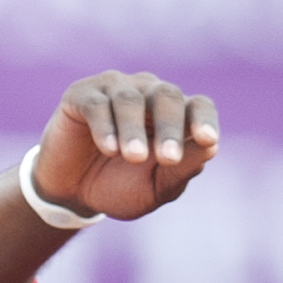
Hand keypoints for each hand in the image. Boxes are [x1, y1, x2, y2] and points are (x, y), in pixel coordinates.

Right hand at [31, 71, 219, 221]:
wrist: (70, 192)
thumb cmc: (119, 186)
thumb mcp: (154, 188)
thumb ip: (182, 169)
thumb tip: (212, 148)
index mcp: (174, 114)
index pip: (198, 105)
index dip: (204, 119)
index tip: (207, 140)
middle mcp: (147, 93)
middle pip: (167, 96)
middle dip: (170, 127)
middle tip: (167, 158)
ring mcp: (114, 90)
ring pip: (130, 99)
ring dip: (134, 130)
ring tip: (134, 157)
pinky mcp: (81, 95)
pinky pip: (97, 104)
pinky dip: (105, 127)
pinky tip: (109, 149)